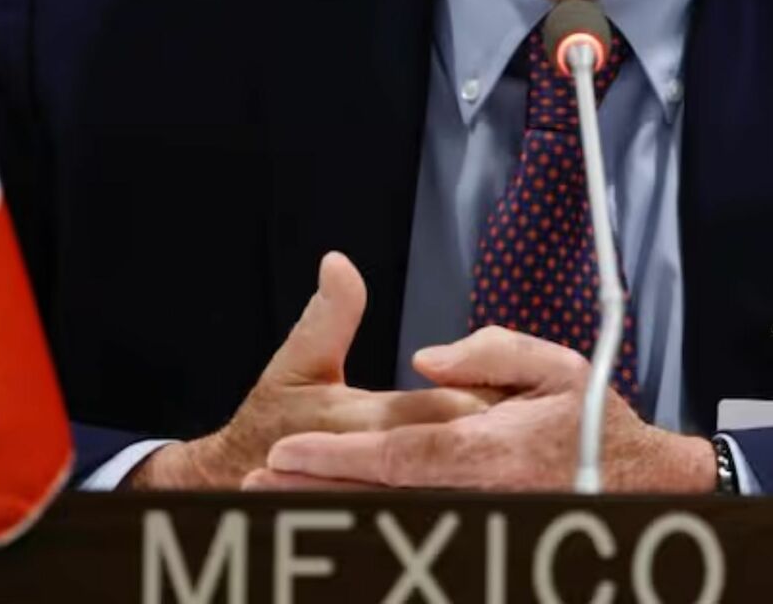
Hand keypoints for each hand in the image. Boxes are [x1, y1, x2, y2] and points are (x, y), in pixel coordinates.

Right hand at [127, 252, 493, 489]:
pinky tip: (494, 487)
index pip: (434, 409)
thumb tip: (339, 263)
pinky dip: (463, 494)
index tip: (517, 386)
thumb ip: (327, 316)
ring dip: (485, 468)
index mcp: (358, 417)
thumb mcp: (296, 361)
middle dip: (494, 432)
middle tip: (536, 416)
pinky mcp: (384, 509)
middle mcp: (373, 457)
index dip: (478, 396)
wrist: (237, 484)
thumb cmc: (270, 419)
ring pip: (448, 482)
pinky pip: (434, 503)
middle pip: (452, 447)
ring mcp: (379, 491)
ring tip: (524, 454)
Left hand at [243, 326, 714, 492]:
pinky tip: (333, 535)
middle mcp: (476, 498)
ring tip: (267, 515)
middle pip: (376, 501)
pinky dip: (372, 538)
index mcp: (487, 451)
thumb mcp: (555, 367)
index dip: (334, 458)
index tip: (283, 454)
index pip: (395, 456)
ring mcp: (477, 525)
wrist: (644, 486)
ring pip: (390, 525)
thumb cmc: (597, 423)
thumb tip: (424, 359)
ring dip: (327, 521)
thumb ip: (489, 353)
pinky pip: (418, 541)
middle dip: (310, 496)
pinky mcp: (483, 537)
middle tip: (248, 493)